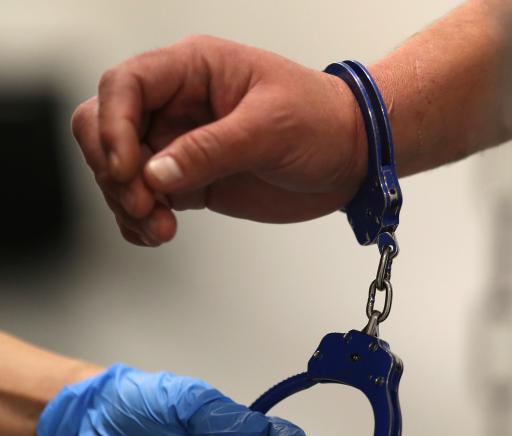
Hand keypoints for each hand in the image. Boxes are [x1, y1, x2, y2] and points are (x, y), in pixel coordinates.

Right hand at [71, 35, 366, 245]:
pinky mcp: (193, 181)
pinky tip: (157, 233)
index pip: (124, 86)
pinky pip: (148, 199)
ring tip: (161, 228)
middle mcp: (179, 106)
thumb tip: (156, 173)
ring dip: (128, 203)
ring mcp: (183, 146)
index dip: (113, 127)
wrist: (349, 157)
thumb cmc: (322, 121)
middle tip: (145, 204)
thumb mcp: (270, 127)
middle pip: (107, 129)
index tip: (131, 169)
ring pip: (123, 171)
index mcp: (194, 71)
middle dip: (115, 171)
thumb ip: (211, 150)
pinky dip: (141, 220)